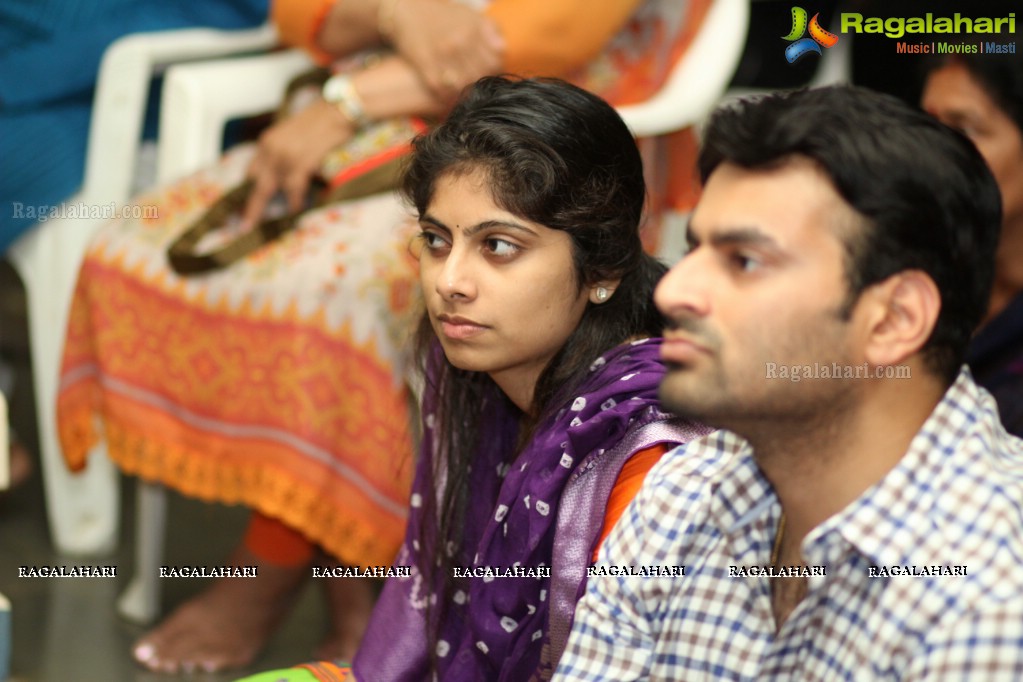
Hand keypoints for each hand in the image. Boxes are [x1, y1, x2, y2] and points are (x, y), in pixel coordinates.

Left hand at [241, 99, 354, 228]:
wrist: (337, 110)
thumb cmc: (321, 120)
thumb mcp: (293, 133)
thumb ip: (284, 151)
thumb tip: (284, 171)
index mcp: (268, 141)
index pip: (252, 169)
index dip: (248, 188)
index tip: (245, 202)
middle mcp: (271, 149)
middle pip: (255, 183)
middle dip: (250, 206)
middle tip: (244, 224)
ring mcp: (284, 156)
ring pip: (270, 189)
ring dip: (267, 209)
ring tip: (264, 224)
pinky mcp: (300, 162)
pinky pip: (293, 189)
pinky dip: (294, 202)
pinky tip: (295, 211)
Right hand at [389, 0, 504, 100]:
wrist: (408, 10)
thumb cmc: (443, 15)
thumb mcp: (470, 16)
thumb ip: (490, 30)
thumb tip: (502, 49)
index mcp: (473, 30)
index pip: (494, 62)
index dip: (495, 70)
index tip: (489, 72)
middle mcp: (459, 43)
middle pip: (480, 76)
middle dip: (480, 83)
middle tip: (476, 85)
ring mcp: (441, 55)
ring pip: (463, 86)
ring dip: (465, 93)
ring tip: (464, 92)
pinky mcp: (425, 66)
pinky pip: (441, 91)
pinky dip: (447, 97)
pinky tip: (448, 95)